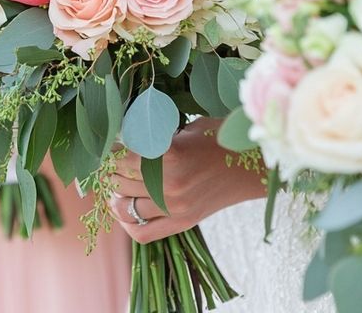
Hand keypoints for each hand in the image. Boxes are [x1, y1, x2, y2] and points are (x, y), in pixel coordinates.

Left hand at [107, 117, 266, 243]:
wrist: (253, 166)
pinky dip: (125, 222)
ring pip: (125, 206)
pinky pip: (141, 232)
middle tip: (108, 161)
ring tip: (113, 182)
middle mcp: (169, 184)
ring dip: (113, 193)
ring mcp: (175, 208)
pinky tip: (121, 207)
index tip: (109, 143)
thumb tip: (126, 137)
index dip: (111, 149)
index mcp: (169, 155)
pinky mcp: (182, 223)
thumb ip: (157, 136)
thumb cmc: (220, 139)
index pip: (121, 155)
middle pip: (119, 180)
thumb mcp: (186, 128)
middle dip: (109, 169)